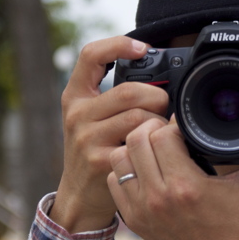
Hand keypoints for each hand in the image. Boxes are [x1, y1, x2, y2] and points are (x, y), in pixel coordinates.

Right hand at [49, 37, 168, 232]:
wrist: (80, 194)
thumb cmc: (95, 148)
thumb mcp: (93, 116)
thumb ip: (114, 94)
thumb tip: (158, 72)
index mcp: (76, 96)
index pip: (91, 55)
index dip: (119, 45)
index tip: (143, 48)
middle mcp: (77, 114)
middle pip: (130, 90)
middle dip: (157, 96)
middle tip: (162, 108)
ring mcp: (86, 138)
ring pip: (138, 116)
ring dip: (158, 122)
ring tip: (157, 130)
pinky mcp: (100, 160)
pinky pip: (140, 142)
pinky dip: (153, 142)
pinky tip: (152, 148)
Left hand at [108, 104, 238, 239]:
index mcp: (186, 185)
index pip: (162, 135)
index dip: (175, 124)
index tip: (187, 127)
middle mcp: (158, 197)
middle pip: (137, 140)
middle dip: (154, 129)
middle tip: (171, 132)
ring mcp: (141, 209)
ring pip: (120, 157)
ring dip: (136, 147)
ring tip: (157, 148)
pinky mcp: (132, 218)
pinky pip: (114, 180)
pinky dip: (126, 169)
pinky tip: (146, 169)